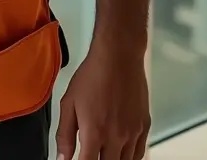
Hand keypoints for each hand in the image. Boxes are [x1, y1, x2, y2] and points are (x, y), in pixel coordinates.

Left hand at [56, 41, 149, 159]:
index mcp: (94, 132)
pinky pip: (139, 154)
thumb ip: (64, 134)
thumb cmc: (92, 76)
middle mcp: (116, 137)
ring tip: (103, 152)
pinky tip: (120, 153)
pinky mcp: (144, 127)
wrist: (118, 57)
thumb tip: (62, 158)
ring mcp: (133, 133)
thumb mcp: (69, 102)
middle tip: (90, 153)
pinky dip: (128, 158)